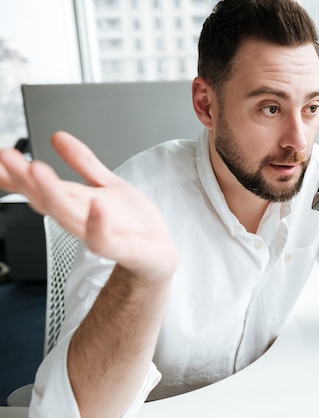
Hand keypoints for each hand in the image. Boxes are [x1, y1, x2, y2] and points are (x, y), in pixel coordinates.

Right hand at [0, 131, 177, 281]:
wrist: (158, 254)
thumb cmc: (132, 223)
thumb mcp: (108, 184)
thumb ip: (84, 163)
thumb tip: (58, 137)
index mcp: (76, 203)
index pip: (39, 188)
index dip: (17, 174)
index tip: (0, 156)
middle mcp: (82, 219)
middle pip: (46, 200)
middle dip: (25, 180)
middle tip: (7, 157)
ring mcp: (99, 234)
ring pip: (68, 217)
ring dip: (51, 194)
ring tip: (36, 170)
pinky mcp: (121, 248)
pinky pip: (104, 241)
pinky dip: (97, 225)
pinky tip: (95, 205)